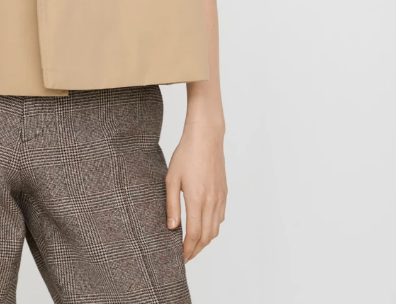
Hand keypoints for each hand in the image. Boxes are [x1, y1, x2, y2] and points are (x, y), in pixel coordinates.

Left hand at [165, 120, 226, 262]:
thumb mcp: (171, 178)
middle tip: (185, 257)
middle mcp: (211, 202)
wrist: (206, 137)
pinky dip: (212, 229)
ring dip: (205, 242)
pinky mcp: (224, 193)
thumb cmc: (186, 154)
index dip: (187, 250)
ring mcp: (220, 198)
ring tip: (193, 246)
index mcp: (197, 199)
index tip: (180, 258)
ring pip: (215, 229)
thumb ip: (171, 205)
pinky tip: (203, 227)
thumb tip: (172, 228)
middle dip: (196, 250)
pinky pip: (220, 218)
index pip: (193, 234)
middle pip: (206, 237)